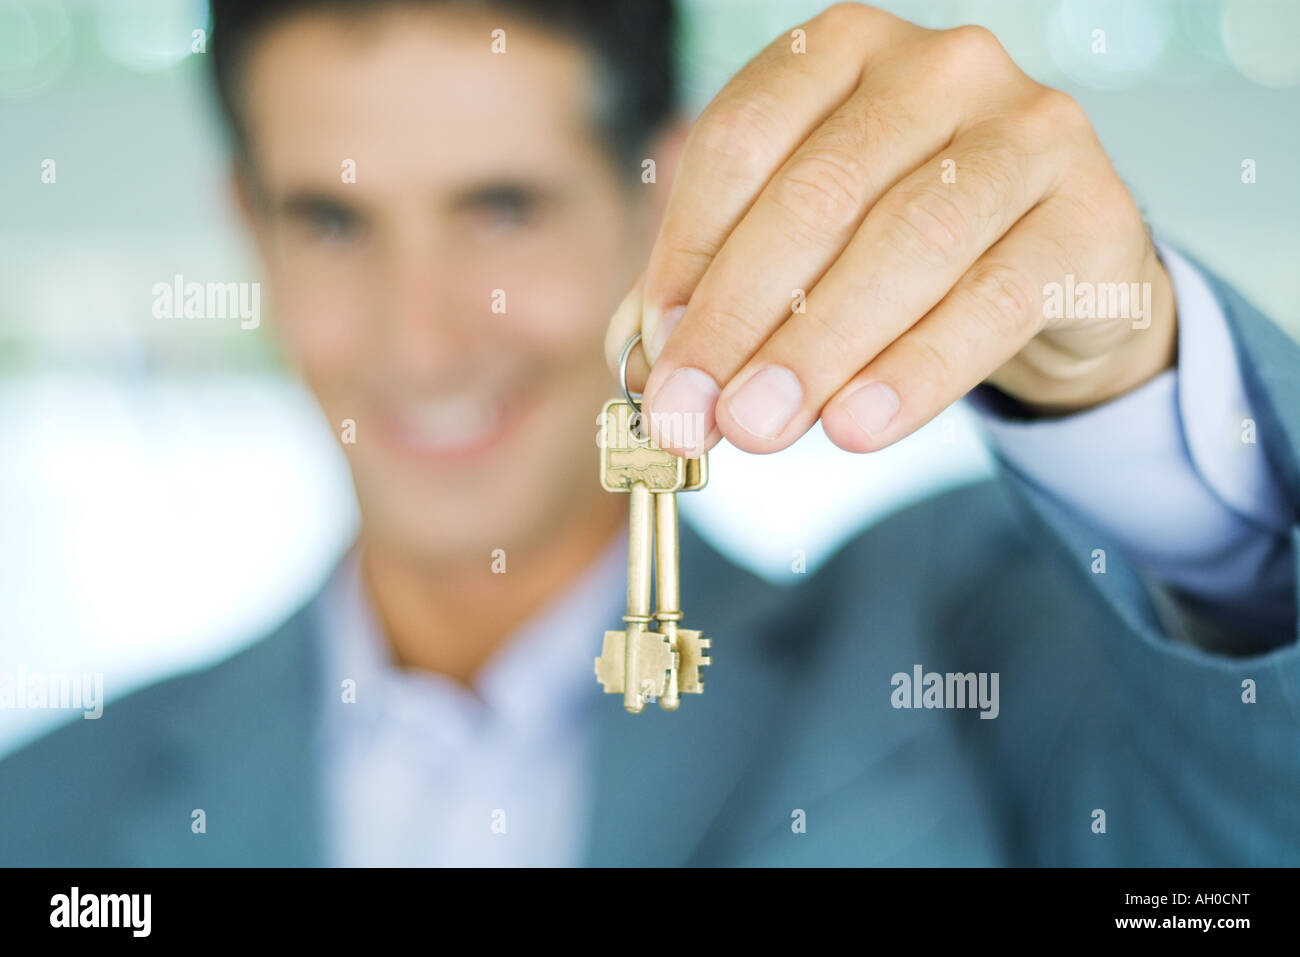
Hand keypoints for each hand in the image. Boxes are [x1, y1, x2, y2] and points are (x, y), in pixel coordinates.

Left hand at [605, 2, 1175, 455]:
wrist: (1052, 270)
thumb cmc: (900, 249)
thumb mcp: (803, 250)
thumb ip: (721, 291)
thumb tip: (647, 367)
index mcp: (843, 51)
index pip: (741, 141)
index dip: (687, 253)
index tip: (655, 351)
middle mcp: (939, 67)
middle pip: (817, 195)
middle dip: (740, 319)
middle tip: (692, 414)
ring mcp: (1027, 130)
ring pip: (907, 242)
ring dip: (818, 349)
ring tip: (759, 429)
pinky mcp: (1092, 213)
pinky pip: (994, 301)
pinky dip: (916, 371)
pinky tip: (857, 426)